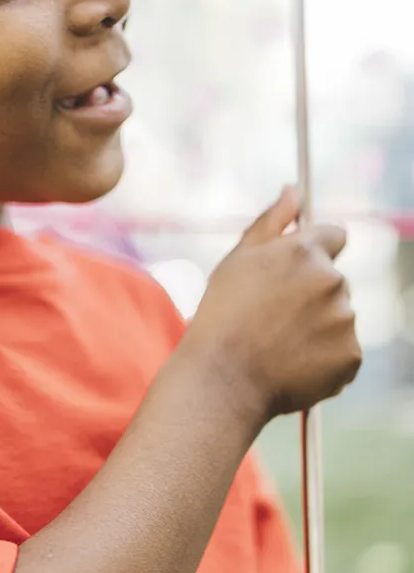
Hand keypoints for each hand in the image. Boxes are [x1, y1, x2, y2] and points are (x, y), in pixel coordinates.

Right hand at [186, 186, 361, 423]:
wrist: (223, 381)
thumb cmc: (222, 317)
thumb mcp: (237, 261)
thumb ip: (271, 222)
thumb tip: (293, 190)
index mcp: (305, 252)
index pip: (334, 235)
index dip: (314, 252)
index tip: (294, 272)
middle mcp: (332, 282)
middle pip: (333, 281)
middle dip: (310, 294)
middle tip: (272, 318)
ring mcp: (345, 321)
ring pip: (338, 317)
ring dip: (317, 327)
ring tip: (277, 345)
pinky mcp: (350, 357)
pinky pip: (342, 352)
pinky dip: (323, 359)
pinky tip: (291, 365)